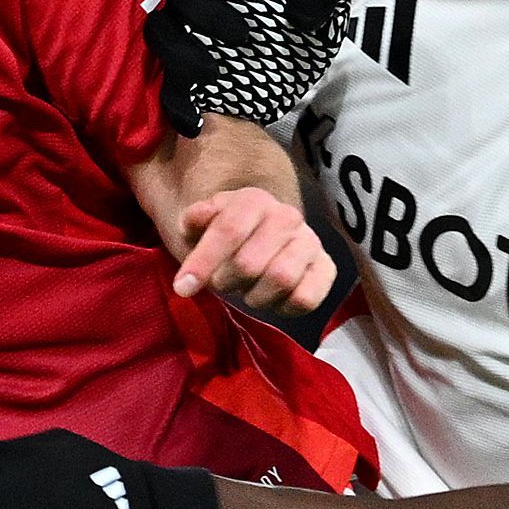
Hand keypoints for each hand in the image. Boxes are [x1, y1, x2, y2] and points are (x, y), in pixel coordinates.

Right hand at [149, 0, 351, 132]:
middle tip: (241, 36)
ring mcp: (182, 35)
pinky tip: (199, 118)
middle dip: (203, 8)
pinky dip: (177, 102)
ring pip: (159, 30)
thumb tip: (300, 12)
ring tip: (214, 73)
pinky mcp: (178, 76)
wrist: (292, 74)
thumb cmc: (301, 27)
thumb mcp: (324, 6)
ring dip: (181, 50)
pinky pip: (164, 86)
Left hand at [169, 187, 342, 321]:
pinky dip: (283, 307)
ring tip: (247, 291)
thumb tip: (197, 219)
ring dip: (255, 296)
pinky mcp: (326, 268)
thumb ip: (194, 220)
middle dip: (227, 281)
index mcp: (254, 200)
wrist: (261, 240)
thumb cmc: (226, 237)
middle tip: (222, 283)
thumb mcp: (201, 225)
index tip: (183, 288)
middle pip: (250, 263)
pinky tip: (272, 300)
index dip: (203, 263)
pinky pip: (306, 298)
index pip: (228, 230)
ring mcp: (310, 241)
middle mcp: (287, 216)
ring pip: (280, 279)